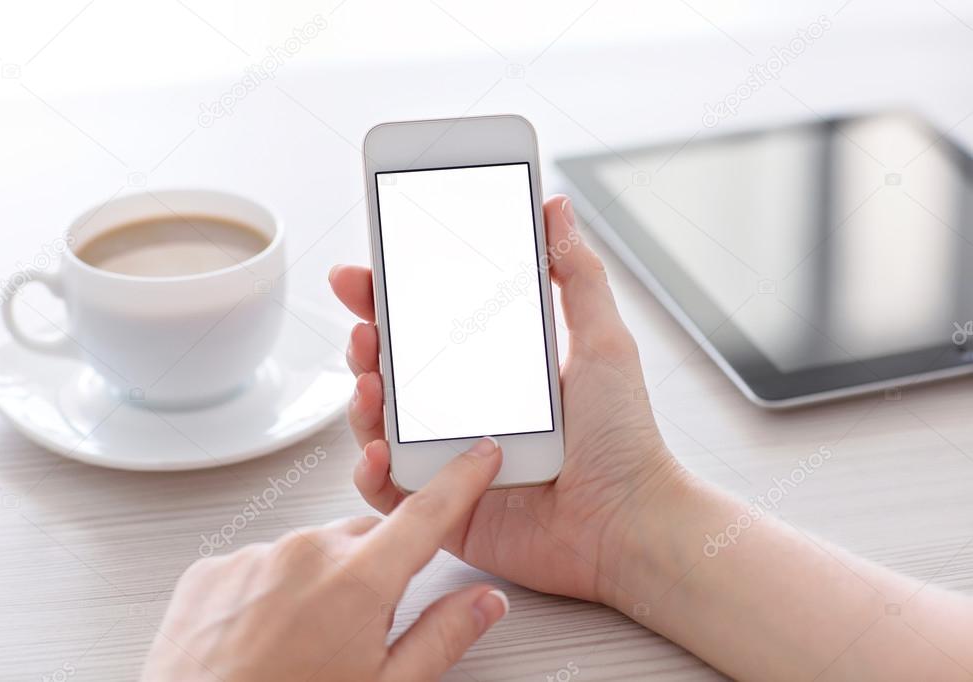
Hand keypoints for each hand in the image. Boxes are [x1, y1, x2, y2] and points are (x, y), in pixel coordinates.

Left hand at [142, 439, 509, 681]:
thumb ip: (441, 636)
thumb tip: (483, 602)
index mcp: (358, 581)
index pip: (427, 513)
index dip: (461, 480)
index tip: (478, 456)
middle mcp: (304, 553)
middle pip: (365, 537)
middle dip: (375, 568)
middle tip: (362, 627)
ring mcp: (253, 557)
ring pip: (310, 552)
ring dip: (319, 582)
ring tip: (304, 642)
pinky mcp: (212, 569)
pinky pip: (260, 564)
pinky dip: (270, 590)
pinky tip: (265, 636)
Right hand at [328, 195, 684, 606]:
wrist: (630, 523)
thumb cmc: (623, 438)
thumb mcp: (602, 340)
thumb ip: (576, 273)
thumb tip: (556, 206)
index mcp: (495, 370)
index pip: (429, 323)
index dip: (393, 295)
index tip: (370, 267)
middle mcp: (464, 410)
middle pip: (394, 368)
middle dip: (366, 337)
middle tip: (361, 318)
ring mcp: (449, 459)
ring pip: (380, 423)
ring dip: (361, 396)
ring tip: (368, 376)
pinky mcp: (444, 508)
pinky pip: (389, 490)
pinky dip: (371, 469)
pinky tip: (378, 447)